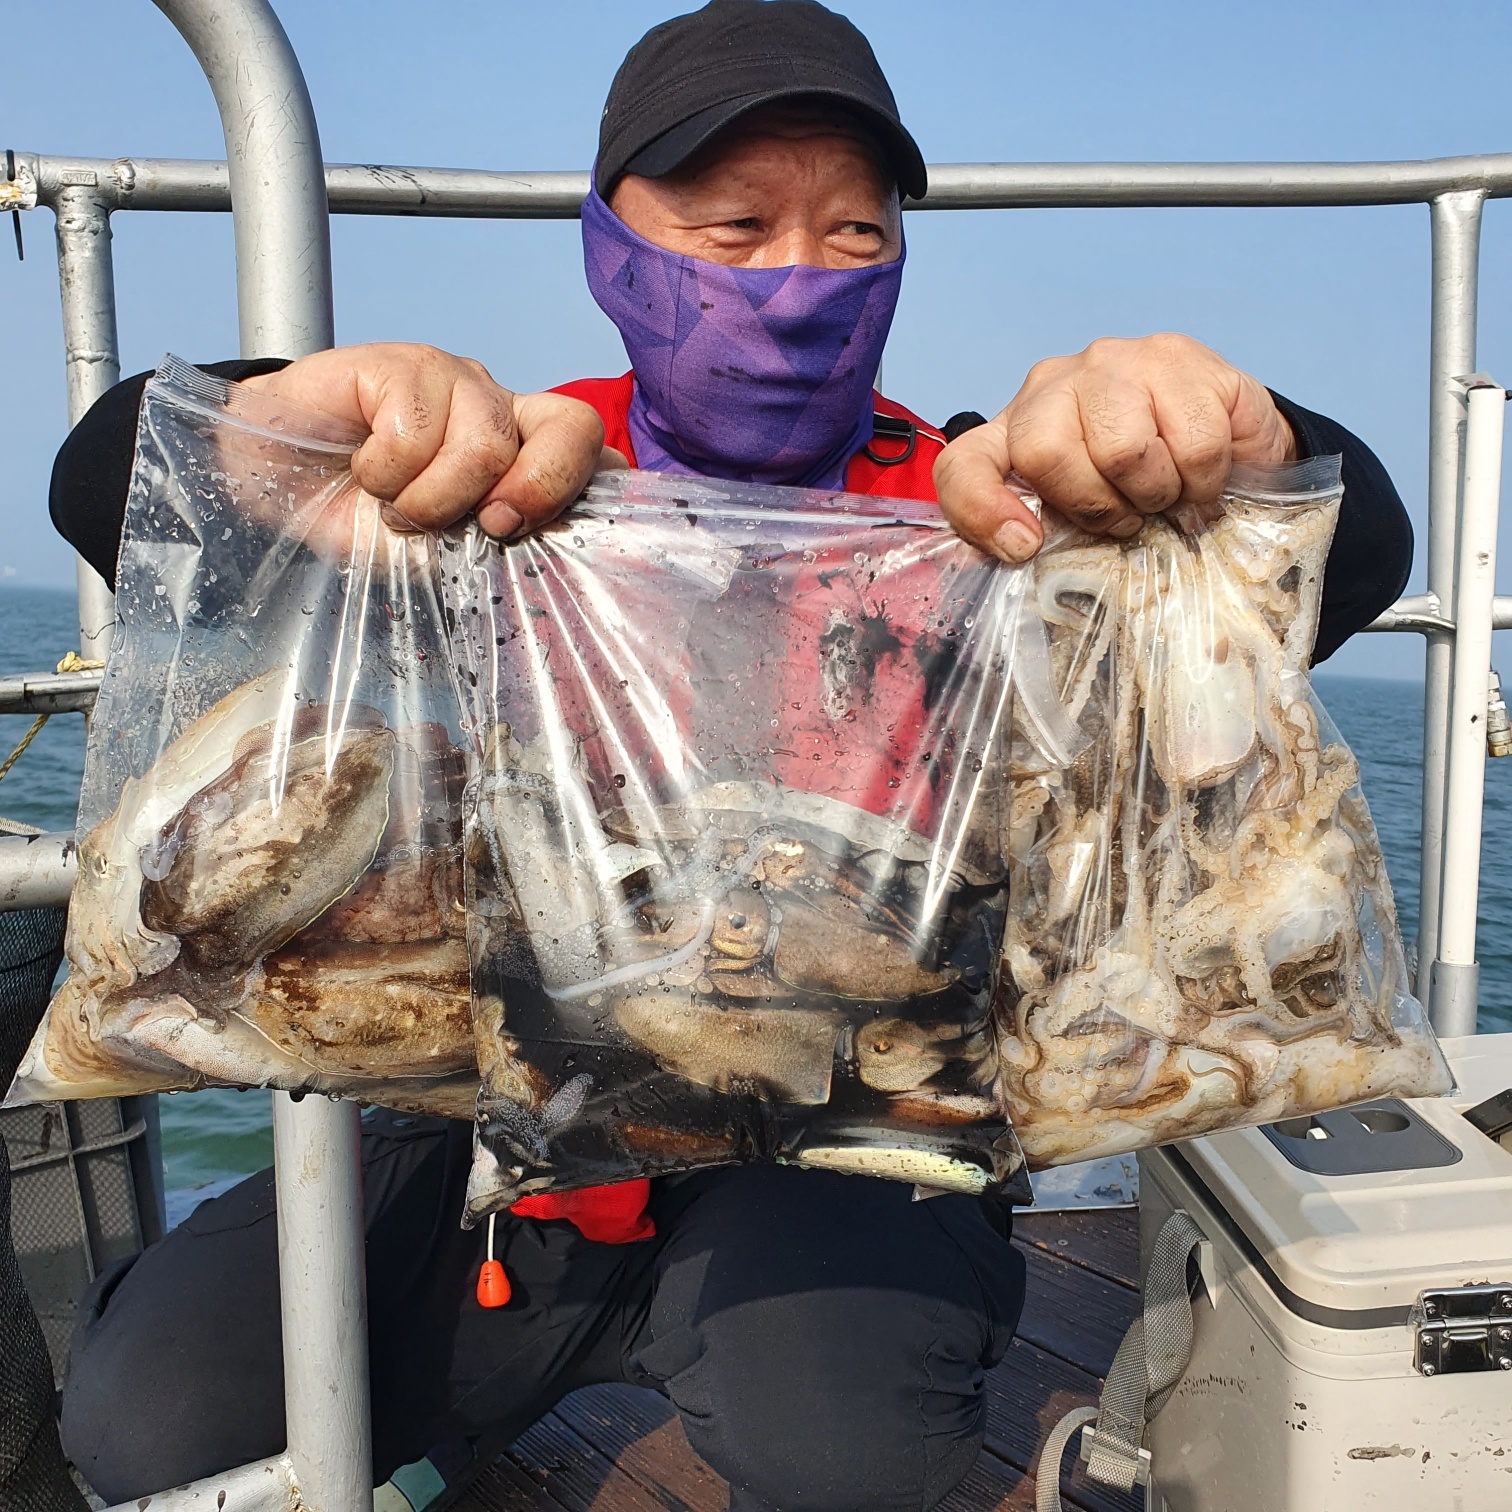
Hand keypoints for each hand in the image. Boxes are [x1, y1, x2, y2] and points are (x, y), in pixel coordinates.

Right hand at [242, 343, 605, 536]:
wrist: (269, 479)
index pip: (594, 453)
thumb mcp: (428, 555)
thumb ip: (483, 551)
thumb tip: (525, 551)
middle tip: (489, 526)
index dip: (592, 488)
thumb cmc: (355, 517)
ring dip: (431, 498)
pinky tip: (364, 468)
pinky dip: (385, 469)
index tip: (550, 533)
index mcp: (520, 454)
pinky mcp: (401, 364)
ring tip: (394, 506)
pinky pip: (417, 426)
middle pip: (573, 428)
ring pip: (487, 445)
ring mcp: (454, 381)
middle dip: (537, 491)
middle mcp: (498, 411)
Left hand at [933, 334, 1295, 561]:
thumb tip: (1021, 549)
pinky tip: (1203, 472)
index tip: (1025, 546)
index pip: (964, 465)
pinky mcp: (1178, 355)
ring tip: (1168, 491)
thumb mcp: (1081, 517)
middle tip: (1130, 514)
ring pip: (1122, 450)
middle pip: (1045, 454)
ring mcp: (1114, 362)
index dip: (982, 511)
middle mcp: (1052, 385)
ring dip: (1156, 493)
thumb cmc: (1139, 484)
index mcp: (1014, 431)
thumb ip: (1042, 535)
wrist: (1222, 435)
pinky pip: (1192, 444)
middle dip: (1097, 506)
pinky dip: (1205, 480)